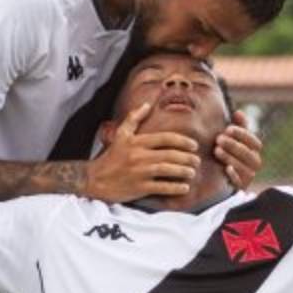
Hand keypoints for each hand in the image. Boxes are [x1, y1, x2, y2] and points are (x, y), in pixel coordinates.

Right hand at [86, 102, 200, 201]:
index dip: (182, 141)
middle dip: (187, 157)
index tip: (194, 145)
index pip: (165, 138)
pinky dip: (175, 187)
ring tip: (192, 172)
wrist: (95, 179)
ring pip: (167, 169)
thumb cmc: (111, 157)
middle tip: (197, 160)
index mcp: (137, 141)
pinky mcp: (138, 187)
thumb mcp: (120, 135)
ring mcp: (139, 172)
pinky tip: (184, 187)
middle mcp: (139, 155)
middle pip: (169, 154)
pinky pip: (161, 187)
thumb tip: (147, 104)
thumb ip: (134, 119)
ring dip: (183, 171)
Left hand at [213, 109, 261, 188]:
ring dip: (231, 158)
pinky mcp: (240, 187)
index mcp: (254, 150)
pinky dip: (235, 175)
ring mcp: (248, 176)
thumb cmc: (227, 152)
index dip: (242, 134)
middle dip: (234, 146)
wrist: (220, 177)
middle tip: (219, 139)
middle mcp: (254, 163)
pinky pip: (241, 183)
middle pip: (250, 155)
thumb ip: (237, 126)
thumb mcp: (232, 139)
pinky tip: (226, 168)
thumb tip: (238, 112)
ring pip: (245, 168)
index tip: (228, 129)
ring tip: (217, 150)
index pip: (254, 142)